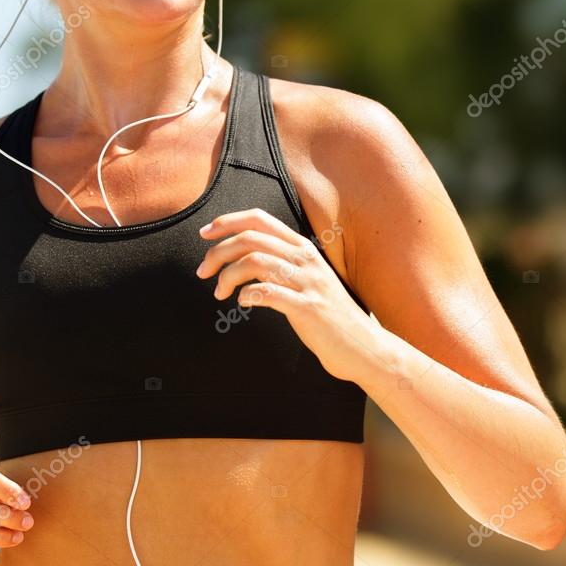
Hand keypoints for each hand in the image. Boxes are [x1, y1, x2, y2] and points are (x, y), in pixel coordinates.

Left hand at [196, 209, 385, 384]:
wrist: (363, 346)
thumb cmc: (328, 315)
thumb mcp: (306, 280)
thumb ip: (281, 264)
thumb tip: (243, 259)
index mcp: (302, 248)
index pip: (259, 219)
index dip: (227, 222)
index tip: (205, 233)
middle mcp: (305, 259)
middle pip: (250, 239)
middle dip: (217, 252)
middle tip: (202, 271)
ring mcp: (308, 283)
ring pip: (254, 261)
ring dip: (227, 276)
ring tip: (219, 292)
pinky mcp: (308, 308)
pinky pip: (267, 293)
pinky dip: (246, 295)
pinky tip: (243, 303)